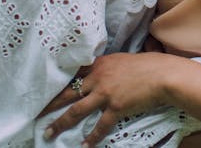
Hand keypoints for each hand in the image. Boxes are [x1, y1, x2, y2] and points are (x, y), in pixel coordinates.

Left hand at [43, 52, 171, 145]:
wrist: (164, 75)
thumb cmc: (149, 65)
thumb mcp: (124, 61)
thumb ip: (109, 68)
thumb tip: (101, 75)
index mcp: (100, 64)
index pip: (74, 74)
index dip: (58, 83)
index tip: (46, 90)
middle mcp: (98, 78)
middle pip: (67, 93)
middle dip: (50, 105)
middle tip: (36, 113)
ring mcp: (105, 93)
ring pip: (76, 110)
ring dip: (60, 123)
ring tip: (49, 133)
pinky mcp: (115, 107)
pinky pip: (100, 125)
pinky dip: (92, 137)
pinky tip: (84, 146)